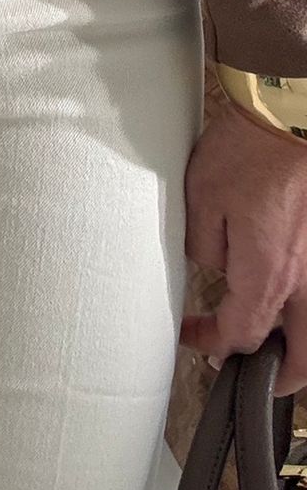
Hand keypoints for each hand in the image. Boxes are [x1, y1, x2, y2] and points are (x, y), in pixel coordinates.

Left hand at [180, 96, 306, 392]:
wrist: (289, 114)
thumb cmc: (246, 152)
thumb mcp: (201, 200)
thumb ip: (205, 248)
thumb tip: (215, 269)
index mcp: (268, 276)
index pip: (242, 334)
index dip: (213, 343)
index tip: (193, 336)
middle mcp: (306, 282)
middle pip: (303, 357)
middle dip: (280, 375)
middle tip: (256, 376)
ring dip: (302, 347)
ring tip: (280, 345)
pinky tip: (293, 301)